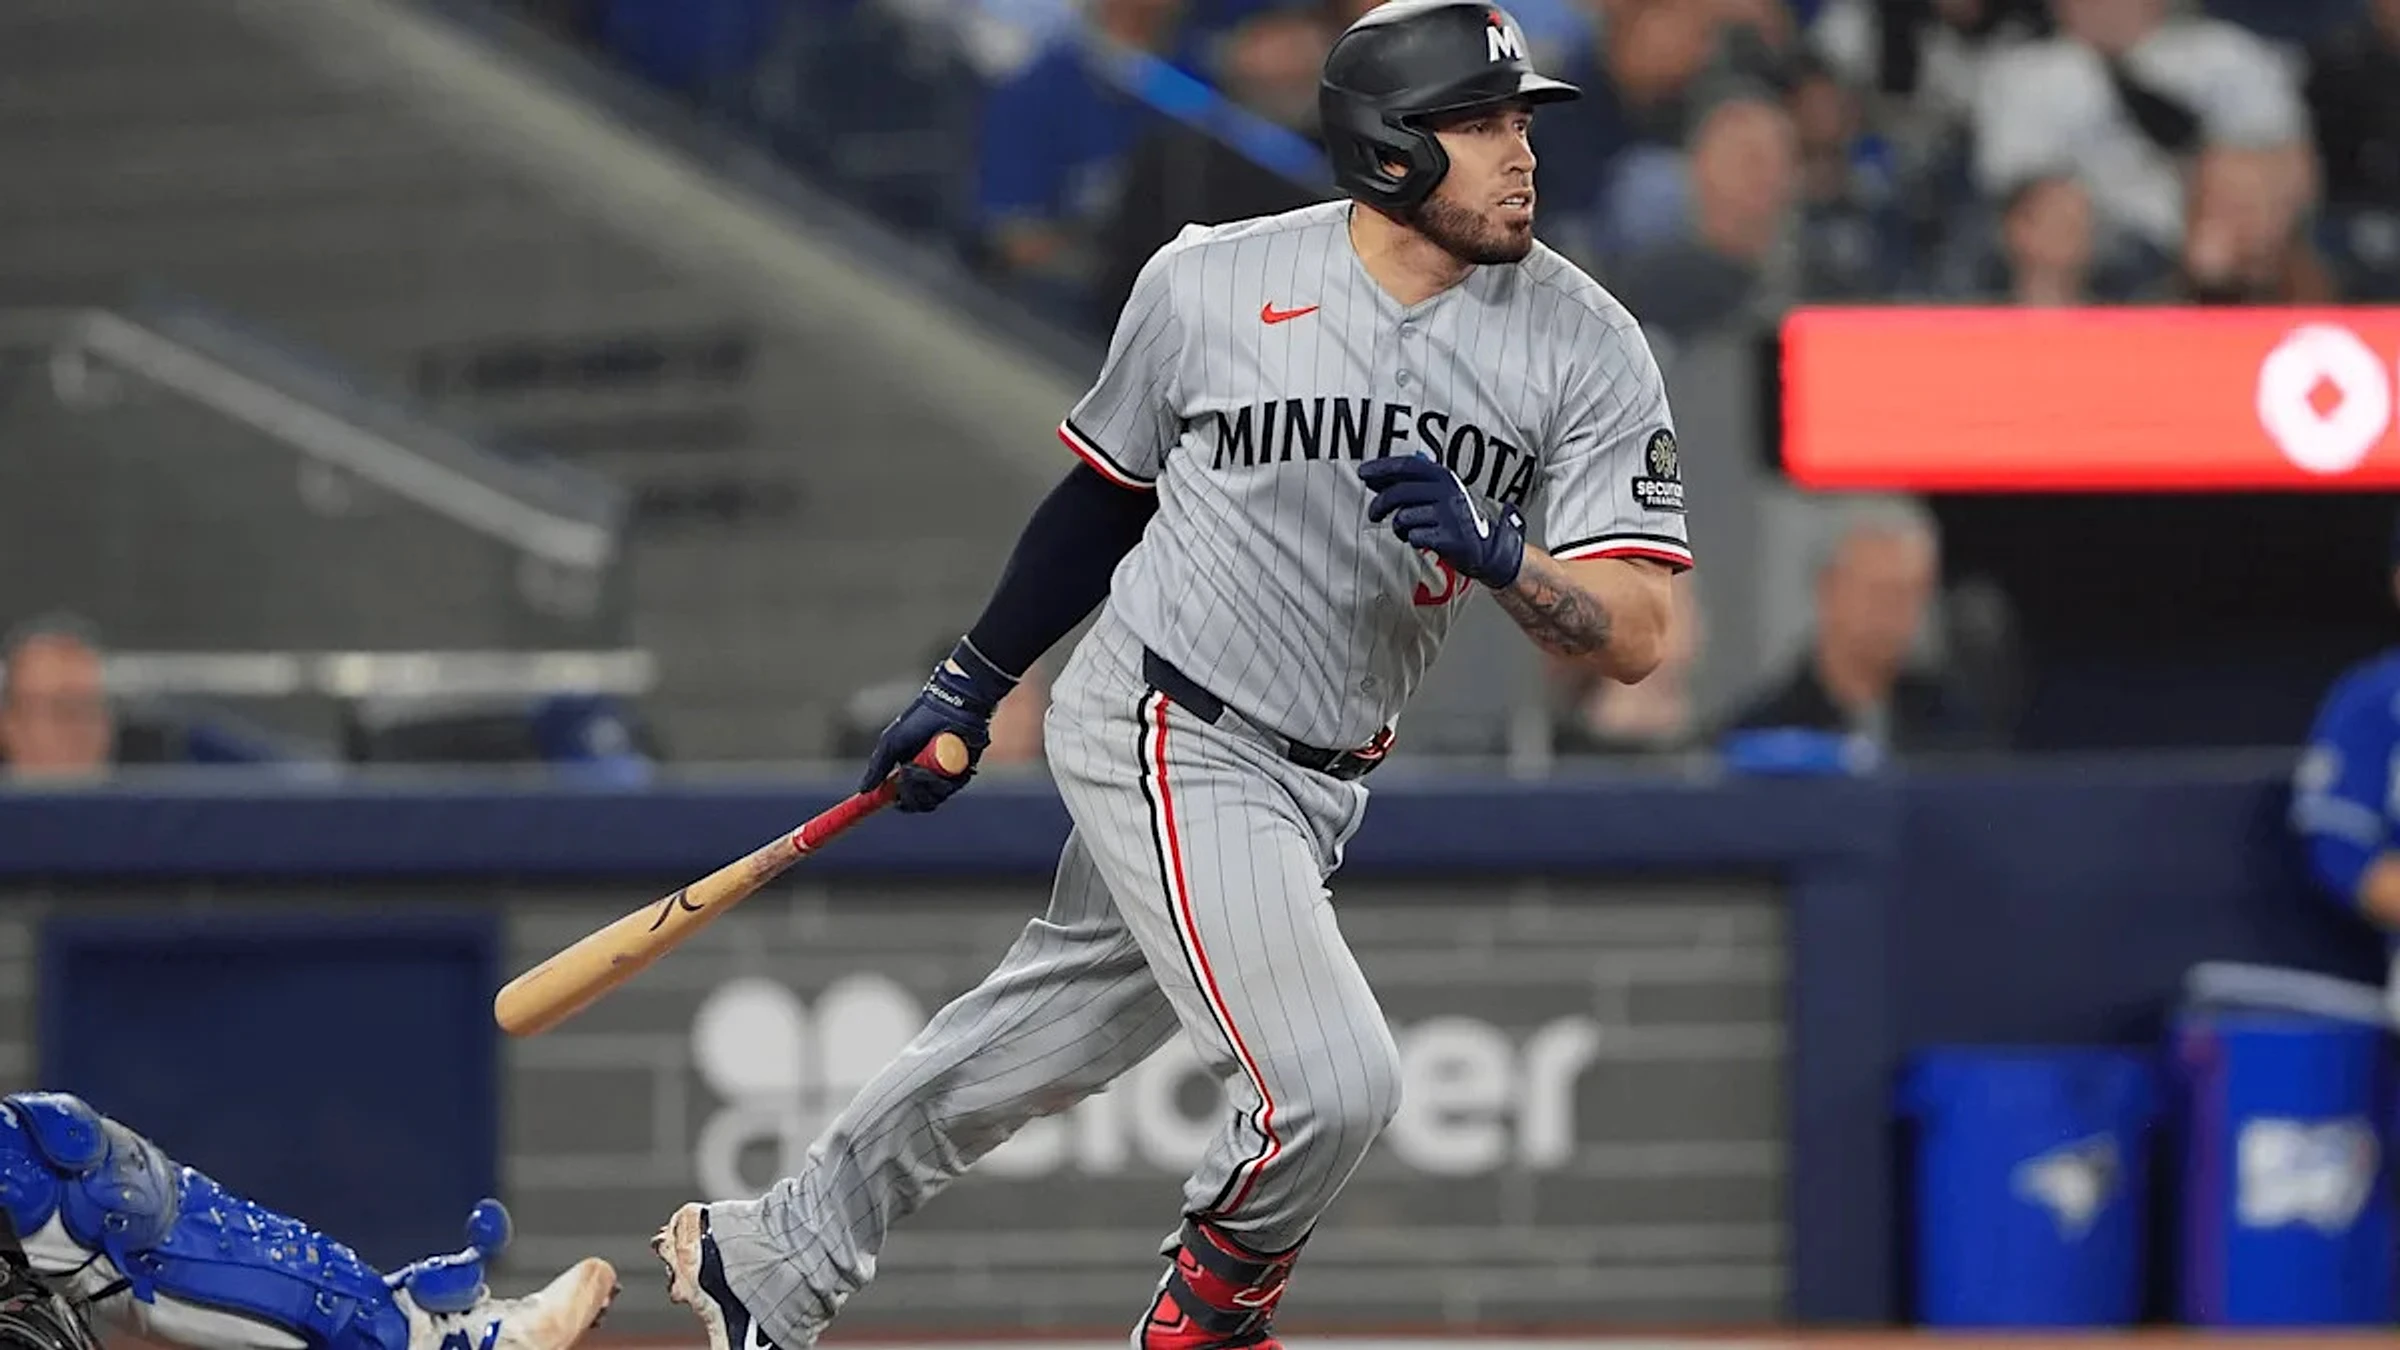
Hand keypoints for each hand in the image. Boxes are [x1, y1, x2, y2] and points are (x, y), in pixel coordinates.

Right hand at [858, 642, 1011, 812]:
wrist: (950, 706)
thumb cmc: (919, 720)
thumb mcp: (892, 742)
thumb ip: (878, 766)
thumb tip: (863, 790)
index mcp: (910, 771)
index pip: (904, 798)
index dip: (898, 802)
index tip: (891, 801)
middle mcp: (929, 776)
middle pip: (918, 803)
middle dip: (909, 793)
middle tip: (906, 774)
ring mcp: (946, 776)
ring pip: (933, 798)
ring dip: (923, 784)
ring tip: (918, 764)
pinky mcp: (963, 772)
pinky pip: (950, 789)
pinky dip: (940, 781)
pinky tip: (936, 765)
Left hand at [1358, 454, 1525, 588]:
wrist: (1484, 548)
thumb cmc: (1453, 520)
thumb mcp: (1437, 493)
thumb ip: (1410, 483)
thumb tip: (1375, 475)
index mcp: (1443, 477)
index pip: (1408, 465)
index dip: (1382, 467)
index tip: (1363, 472)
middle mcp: (1448, 491)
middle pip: (1399, 492)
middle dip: (1379, 504)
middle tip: (1373, 514)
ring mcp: (1450, 514)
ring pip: (1404, 517)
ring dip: (1399, 527)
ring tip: (1408, 530)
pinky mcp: (1451, 537)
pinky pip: (1414, 537)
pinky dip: (1412, 539)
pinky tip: (1422, 539)